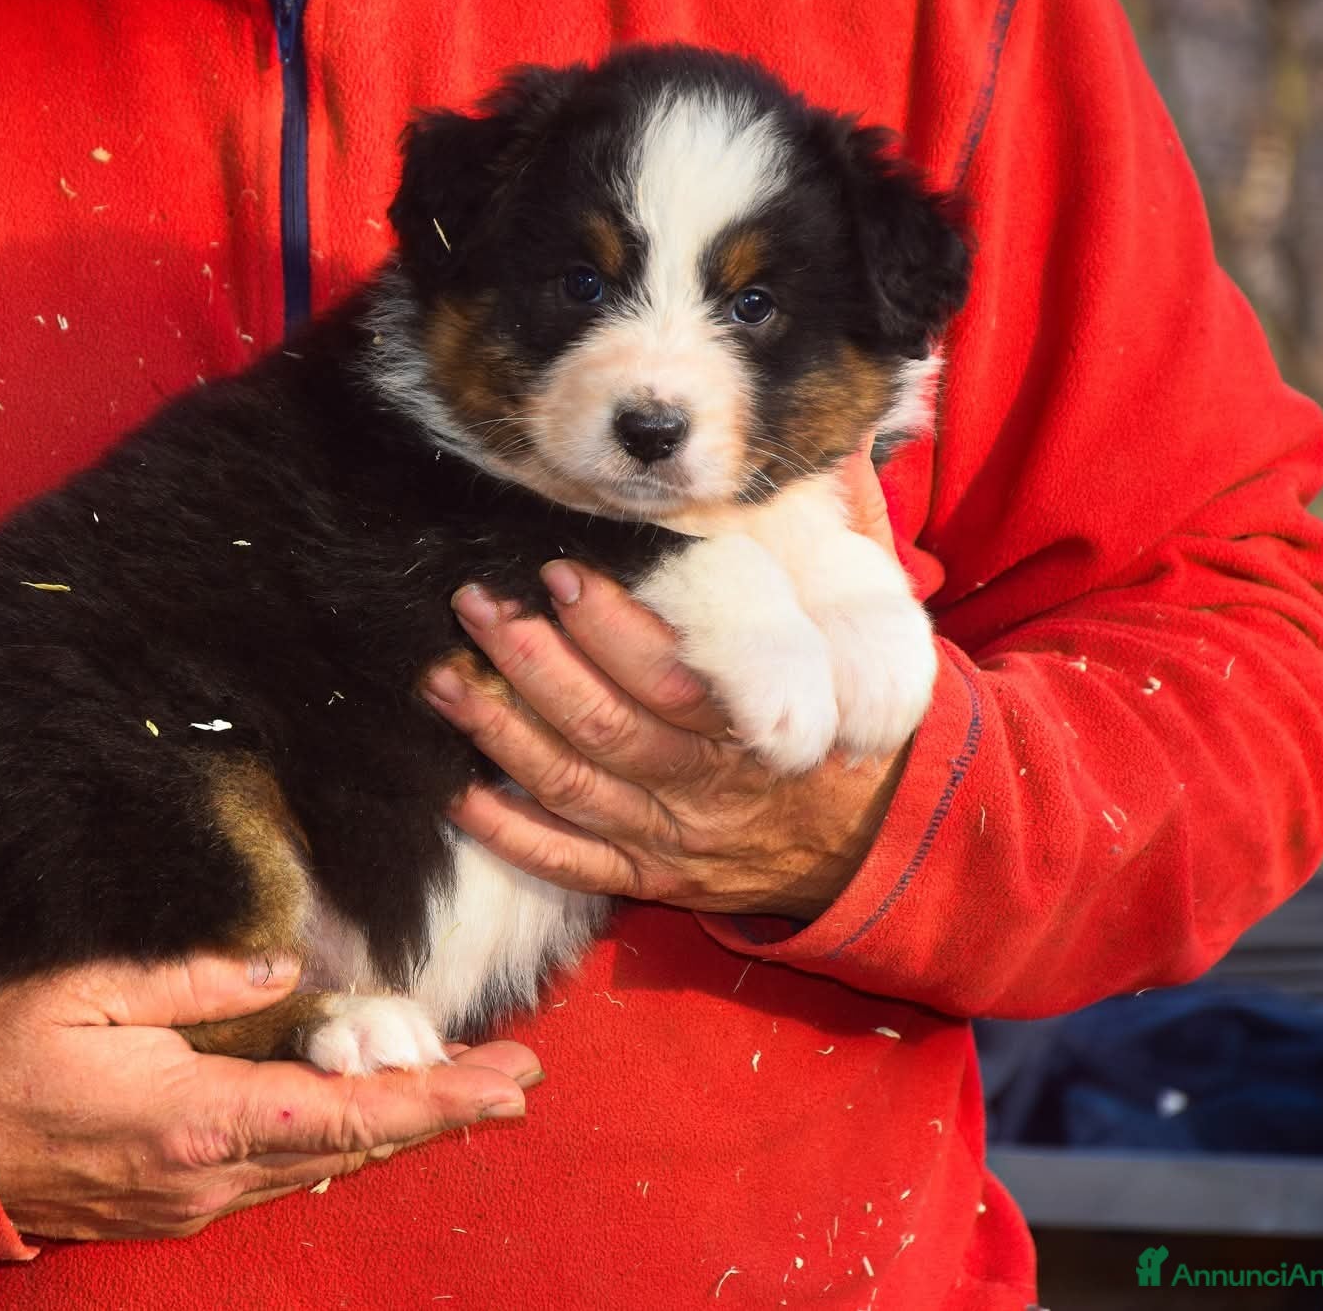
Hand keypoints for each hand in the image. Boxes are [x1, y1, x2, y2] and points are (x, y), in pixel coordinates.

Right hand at [0, 955, 539, 1241]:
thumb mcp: (84, 984)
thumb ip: (193, 976)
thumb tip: (281, 971)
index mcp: (197, 1120)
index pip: (348, 1115)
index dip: (436, 1102)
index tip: (508, 1085)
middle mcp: (208, 1176)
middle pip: (352, 1147)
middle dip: (438, 1113)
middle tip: (515, 1078)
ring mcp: (189, 1199)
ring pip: (318, 1164)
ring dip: (391, 1126)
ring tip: (458, 1086)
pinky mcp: (170, 1202)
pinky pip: (274, 1172)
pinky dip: (331, 1138)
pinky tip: (363, 1114)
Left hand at [423, 447, 909, 920]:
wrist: (880, 843)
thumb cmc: (854, 723)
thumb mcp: (869, 634)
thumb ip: (847, 540)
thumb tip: (839, 443)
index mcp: (759, 723)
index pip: (670, 677)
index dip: (608, 627)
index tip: (558, 573)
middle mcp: (708, 786)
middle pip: (604, 728)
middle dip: (529, 665)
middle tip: (474, 607)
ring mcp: (674, 836)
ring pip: (574, 789)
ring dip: (500, 735)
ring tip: (442, 679)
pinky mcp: (651, 878)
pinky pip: (572, 866)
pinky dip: (514, 835)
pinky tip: (461, 794)